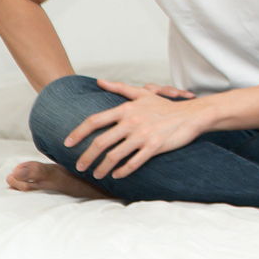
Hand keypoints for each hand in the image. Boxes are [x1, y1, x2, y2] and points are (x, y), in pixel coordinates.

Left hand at [64, 79, 210, 179]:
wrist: (191, 115)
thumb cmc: (165, 106)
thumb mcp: (143, 94)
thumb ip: (119, 88)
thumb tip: (100, 82)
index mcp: (126, 109)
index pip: (94, 121)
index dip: (78, 133)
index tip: (67, 144)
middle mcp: (132, 122)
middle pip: (100, 142)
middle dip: (86, 157)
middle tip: (79, 167)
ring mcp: (143, 135)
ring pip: (114, 156)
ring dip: (102, 168)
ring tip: (96, 174)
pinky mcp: (154, 147)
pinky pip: (133, 163)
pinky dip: (122, 171)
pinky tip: (117, 176)